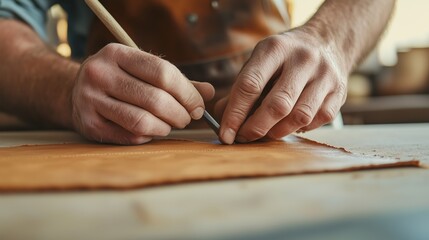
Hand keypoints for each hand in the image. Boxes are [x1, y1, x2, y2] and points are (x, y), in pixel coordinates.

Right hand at [71, 43, 213, 144]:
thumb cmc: (119, 81)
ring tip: (170, 125)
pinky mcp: (89, 124)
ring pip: (142, 121)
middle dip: (180, 114)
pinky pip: (130, 136)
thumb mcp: (142, 71)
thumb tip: (208, 93)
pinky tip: (151, 130)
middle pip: (155, 99)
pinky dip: (148, 136)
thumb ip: (177, 81)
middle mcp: (99, 73)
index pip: (163, 72)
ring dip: (165, 127)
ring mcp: (90, 100)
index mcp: (116, 54)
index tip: (199, 105)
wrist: (74, 93)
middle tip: (187, 119)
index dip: (187, 93)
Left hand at [216, 28, 347, 143]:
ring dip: (277, 132)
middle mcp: (303, 59)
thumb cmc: (284, 57)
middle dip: (256, 127)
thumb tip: (222, 117)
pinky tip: (289, 125)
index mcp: (275, 48)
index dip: (235, 114)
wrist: (328, 41)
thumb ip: (240, 88)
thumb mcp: (260, 61)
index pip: (250, 85)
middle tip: (243, 137)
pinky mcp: (339, 92)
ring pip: (299, 116)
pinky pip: (317, 120)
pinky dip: (299, 128)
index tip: (226, 133)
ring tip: (266, 133)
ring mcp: (325, 75)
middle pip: (277, 104)